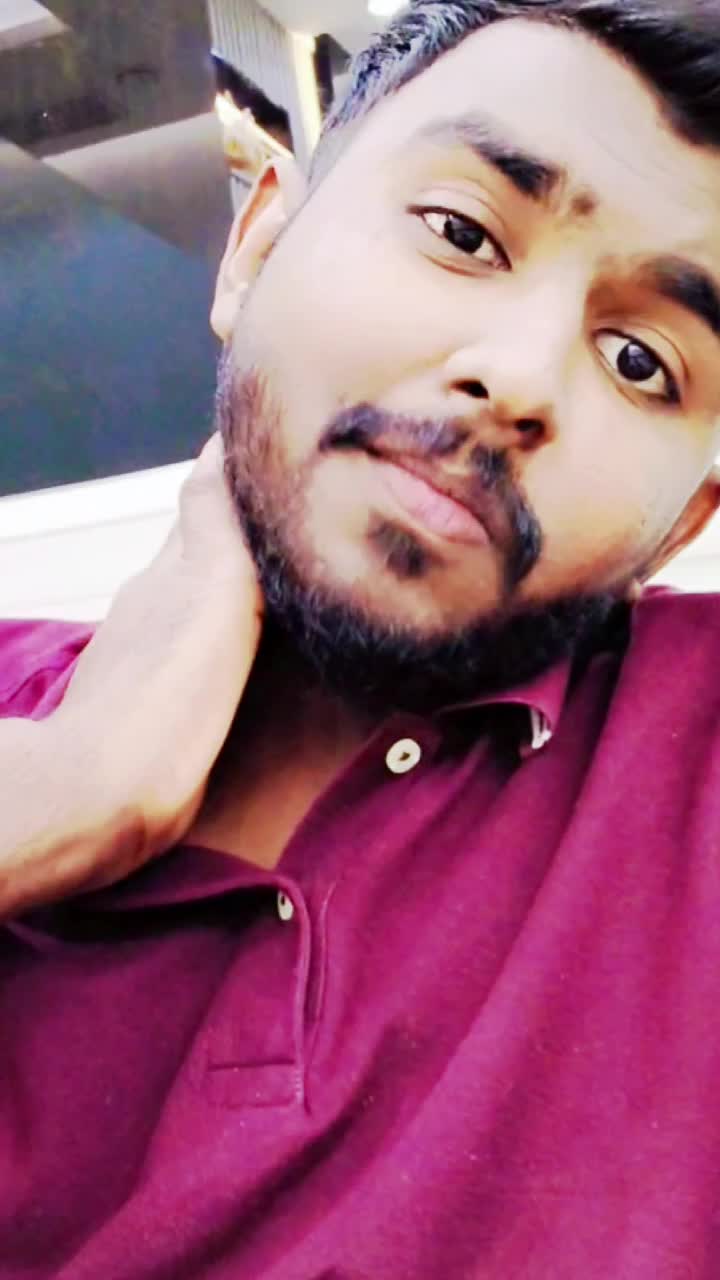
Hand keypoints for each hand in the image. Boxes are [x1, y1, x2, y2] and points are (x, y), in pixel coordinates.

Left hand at [47, 433, 263, 889]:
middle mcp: (156, 604)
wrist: (104, 799)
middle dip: (250, 521)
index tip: (285, 443)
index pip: (207, 498)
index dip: (241, 468)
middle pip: (206, 545)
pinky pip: (207, 645)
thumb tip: (220, 446)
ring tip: (296, 572)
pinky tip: (258, 648)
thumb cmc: (164, 704)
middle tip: (308, 509)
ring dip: (244, 578)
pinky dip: (234, 630)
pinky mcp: (161, 705)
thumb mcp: (206, 598)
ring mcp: (152, 655)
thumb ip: (215, 527)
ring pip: (205, 594)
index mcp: (171, 573)